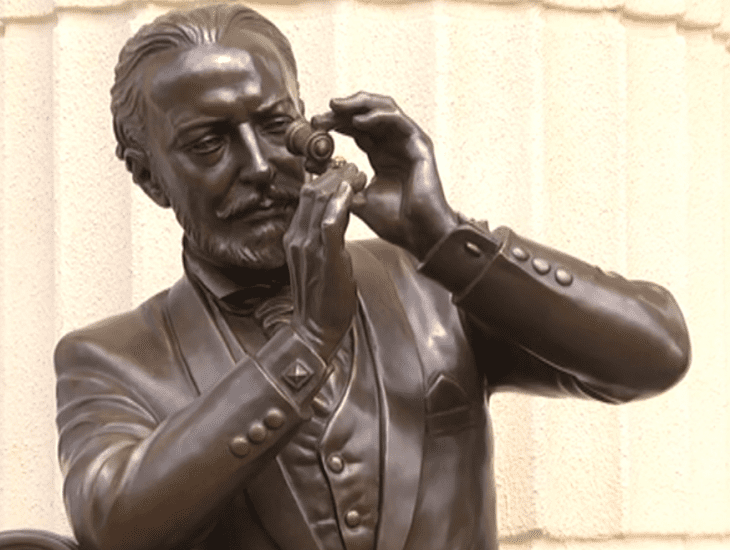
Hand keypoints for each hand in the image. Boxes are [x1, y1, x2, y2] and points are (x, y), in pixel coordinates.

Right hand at [284, 163, 366, 359]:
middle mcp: (297, 238)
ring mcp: (308, 247)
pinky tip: (352, 192)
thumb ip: (325, 238)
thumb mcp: (320, 260)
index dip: (327, 179)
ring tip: (358, 174)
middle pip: (311, 192)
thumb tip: (338, 217)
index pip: (307, 196)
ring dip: (341, 183)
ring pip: (319, 201)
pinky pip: (330, 223)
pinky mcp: (324, 258)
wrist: (314, 329)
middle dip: (335, 175)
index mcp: (295, 236)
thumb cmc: (322, 298)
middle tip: (355, 168)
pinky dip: (341, 203)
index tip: (346, 173)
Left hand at [312, 92, 458, 260]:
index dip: (335, 124)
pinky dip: (378, 117)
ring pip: (384, 109)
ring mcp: (408, 143)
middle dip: (342, 111)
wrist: (420, 235)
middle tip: (319, 116)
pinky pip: (398, 121)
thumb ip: (339, 185)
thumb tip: (312, 172)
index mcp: (381, 156)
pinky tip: (358, 121)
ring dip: (358, 105)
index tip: (314, 127)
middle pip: (367, 114)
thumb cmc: (395, 222)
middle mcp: (394, 145)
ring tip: (336, 107)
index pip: (355, 129)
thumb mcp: (357, 200)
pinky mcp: (420, 145)